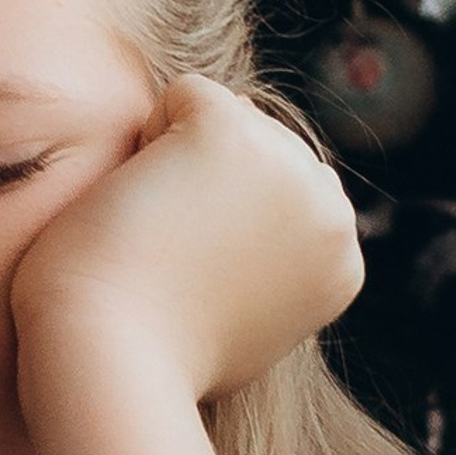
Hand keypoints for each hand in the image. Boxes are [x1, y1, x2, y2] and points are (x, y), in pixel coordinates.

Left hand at [10, 75, 361, 408]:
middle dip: (209, 184)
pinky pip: (187, 94)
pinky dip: (148, 132)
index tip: (197, 279)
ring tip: (155, 232)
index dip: (226, 224)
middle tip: (169, 257)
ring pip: (229, 117)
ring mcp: (288, 165)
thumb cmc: (156, 354)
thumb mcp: (245, 324)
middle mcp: (332, 209)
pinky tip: (137, 194)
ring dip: (179, 160)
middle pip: (265, 150)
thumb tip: (258, 230)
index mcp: (342, 258)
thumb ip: (271, 273)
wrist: (114, 360)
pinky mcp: (231, 132)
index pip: (286, 195)